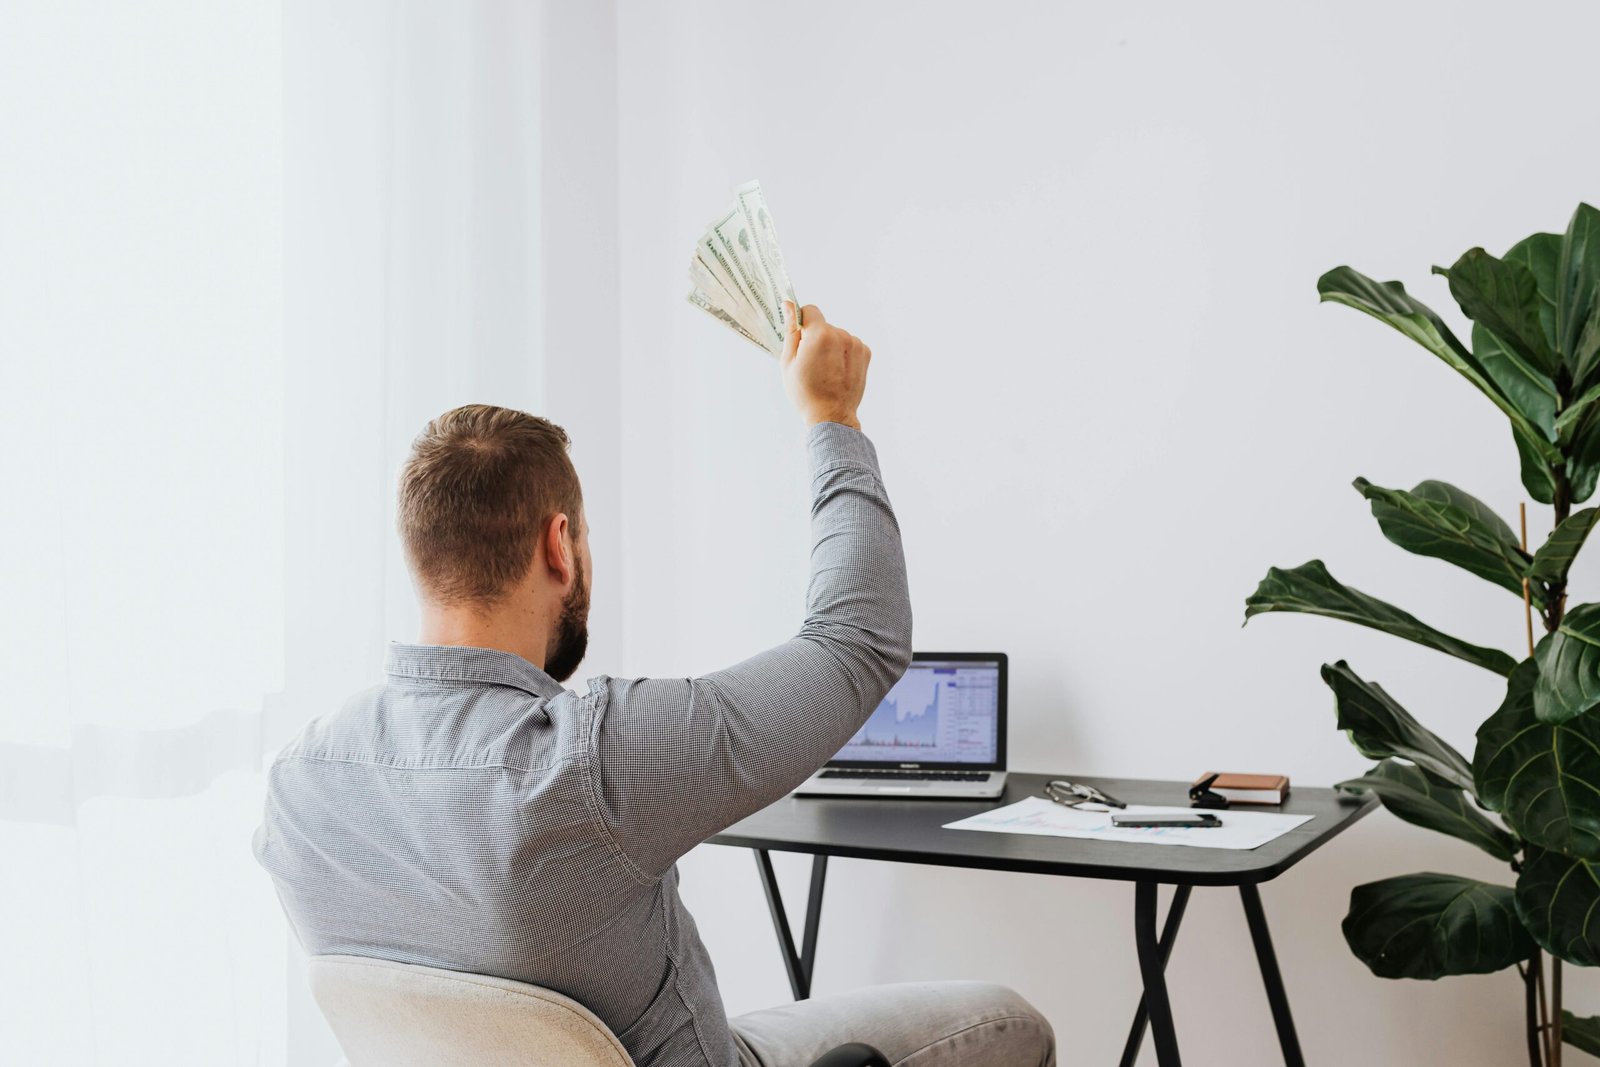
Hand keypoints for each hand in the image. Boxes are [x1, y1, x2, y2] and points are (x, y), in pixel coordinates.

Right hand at [781, 301, 869, 430]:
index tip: (800, 340)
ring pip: (837, 335)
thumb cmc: (805, 392)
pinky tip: (837, 372)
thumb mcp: (788, 361)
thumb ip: (790, 330)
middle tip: (810, 364)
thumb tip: (788, 305)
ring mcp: (856, 344)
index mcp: (820, 335)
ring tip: (825, 371)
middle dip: (815, 338)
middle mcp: (842, 335)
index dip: (801, 323)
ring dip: (830, 346)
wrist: (831, 417)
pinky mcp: (865, 354)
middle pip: (824, 326)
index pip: (810, 311)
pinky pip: (849, 345)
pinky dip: (842, 354)